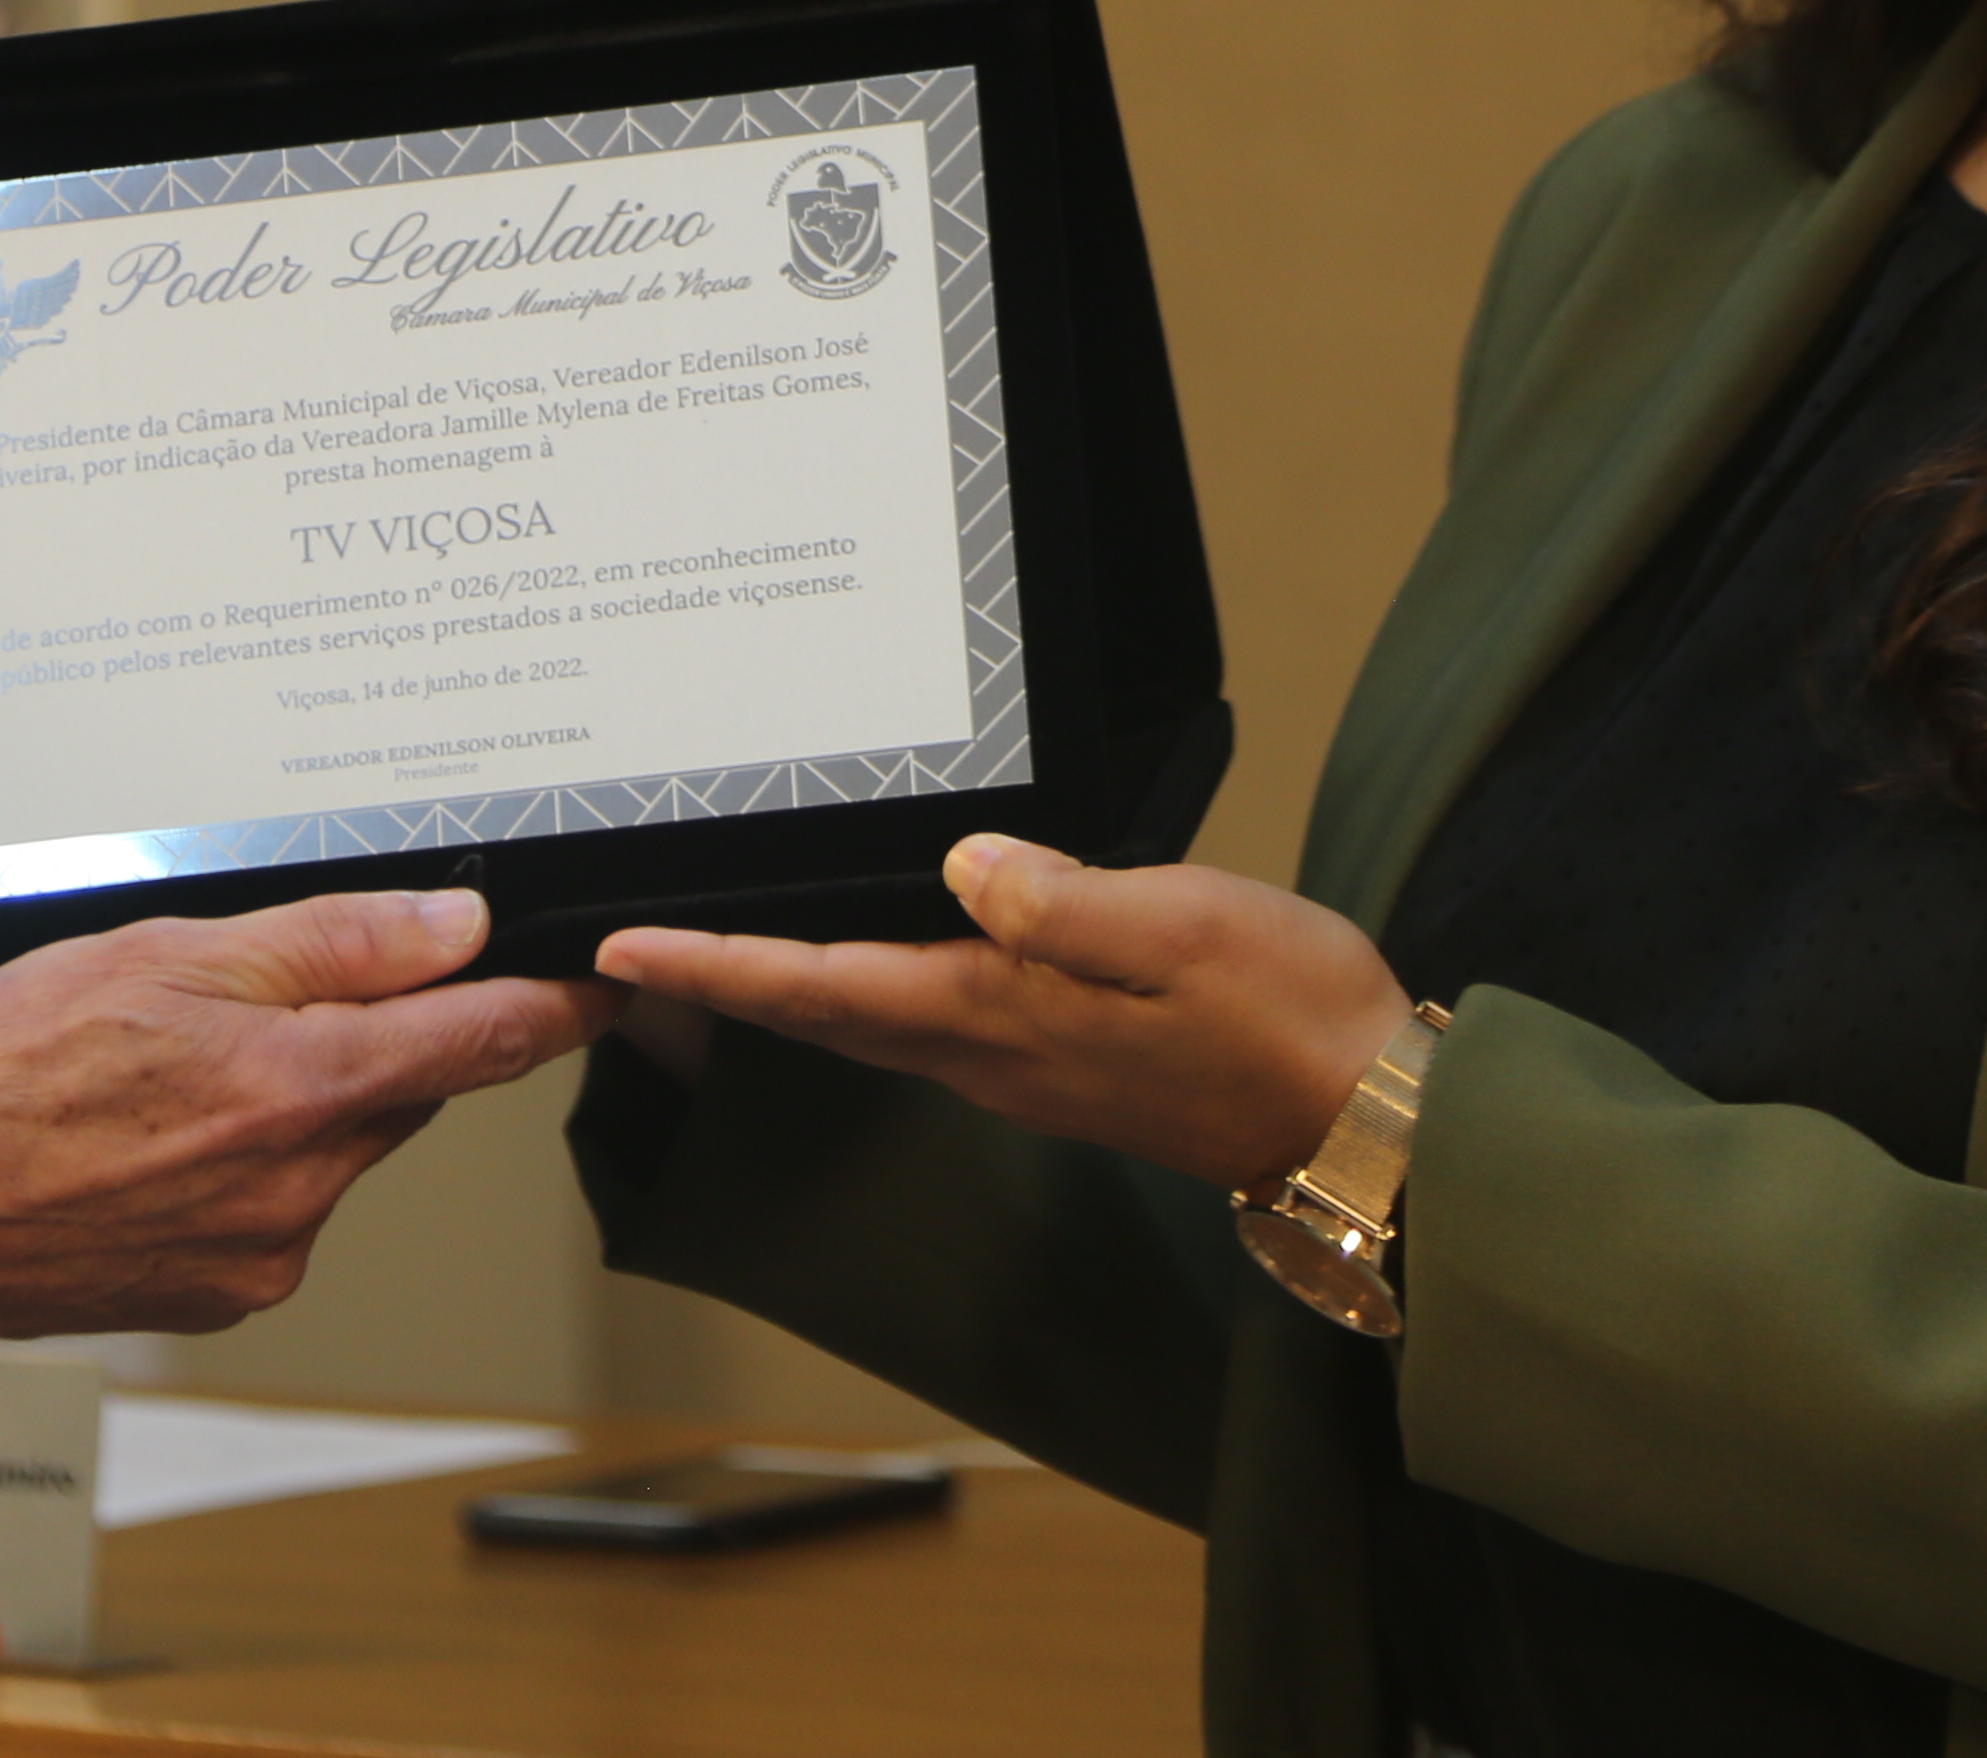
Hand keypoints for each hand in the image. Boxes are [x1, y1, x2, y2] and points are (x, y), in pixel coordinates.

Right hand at [0, 887, 608, 1347]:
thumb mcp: (159, 953)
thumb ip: (325, 945)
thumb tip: (449, 931)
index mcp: (303, 1092)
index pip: (487, 1042)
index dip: (554, 1001)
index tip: (598, 977)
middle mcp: (300, 1194)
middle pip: (398, 1091)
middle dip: (363, 1036)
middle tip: (254, 994)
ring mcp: (258, 1259)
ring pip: (330, 1149)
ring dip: (288, 1100)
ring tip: (159, 1070)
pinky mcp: (211, 1298)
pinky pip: (270, 1209)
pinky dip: (235, 1163)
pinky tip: (141, 1134)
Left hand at [597, 834, 1403, 1193]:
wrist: (1367, 1118)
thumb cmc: (1287, 1015)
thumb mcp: (1181, 929)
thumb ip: (1063, 903)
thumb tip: (964, 869)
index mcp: (1001, 1017)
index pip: (823, 989)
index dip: (714, 968)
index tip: (619, 950)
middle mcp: (991, 1054)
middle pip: (818, 1012)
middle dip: (712, 981)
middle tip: (620, 951)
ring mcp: (1024, 1065)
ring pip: (863, 1019)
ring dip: (775, 987)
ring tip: (700, 947)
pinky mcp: (1061, 1060)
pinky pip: (923, 1019)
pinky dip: (855, 987)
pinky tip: (856, 954)